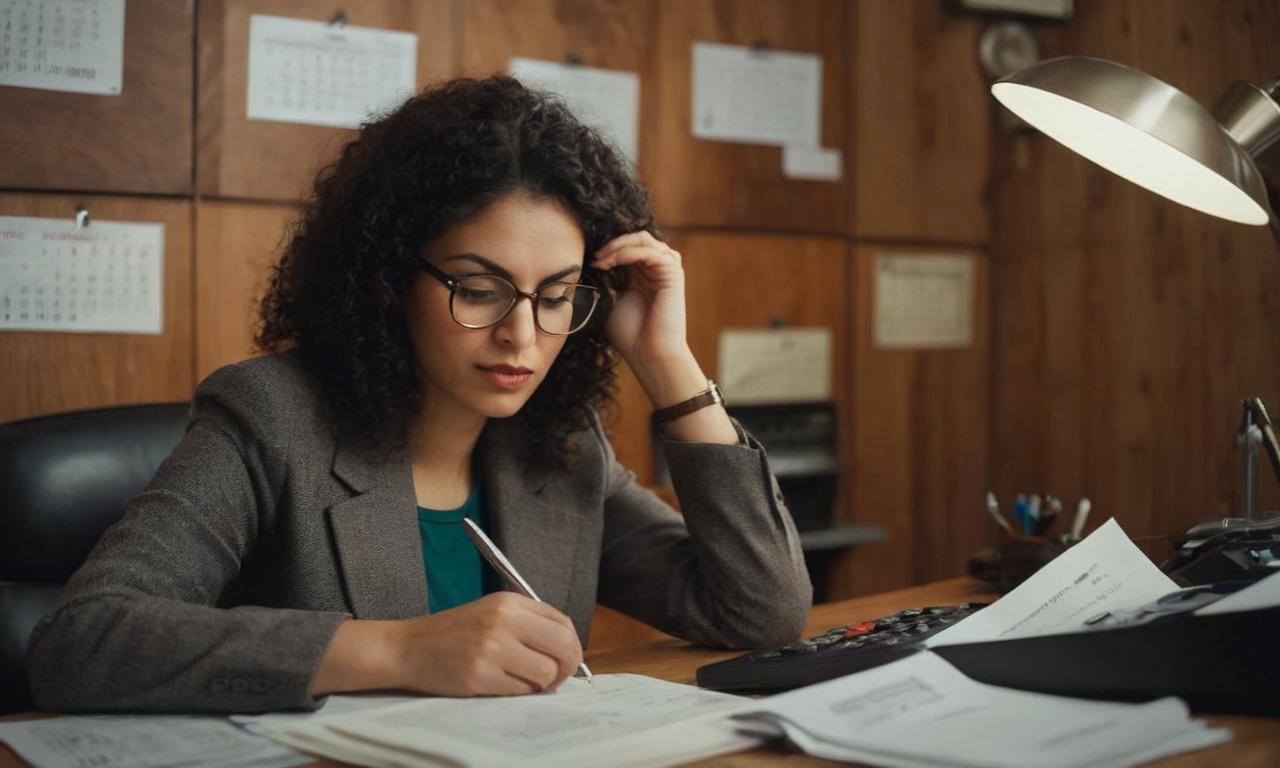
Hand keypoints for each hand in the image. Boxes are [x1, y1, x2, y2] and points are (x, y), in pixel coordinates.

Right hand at [313, 592, 582, 696]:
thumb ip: (528, 622)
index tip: (565, 658)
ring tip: (524, 680)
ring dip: (541, 683)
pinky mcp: (480, 676)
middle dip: (566, 668)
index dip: (571, 646)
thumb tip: (566, 648)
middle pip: (562, 647)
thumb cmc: (455, 632)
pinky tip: (504, 683)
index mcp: (510, 602)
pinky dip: (520, 692)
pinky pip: (521, 691)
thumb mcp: (492, 611)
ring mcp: (492, 649)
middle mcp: (503, 621)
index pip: (563, 623)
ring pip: (545, 673)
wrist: (410, 648)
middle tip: (555, 677)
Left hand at [592, 231, 690, 373]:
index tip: (588, 261)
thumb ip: (607, 281)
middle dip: (611, 244)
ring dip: (618, 245)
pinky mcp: (673, 273)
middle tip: (594, 257)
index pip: (627, 246)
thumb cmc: (630, 336)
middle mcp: (656, 269)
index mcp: (643, 275)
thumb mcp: (611, 302)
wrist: (649, 355)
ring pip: (643, 238)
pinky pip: (650, 251)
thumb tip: (593, 262)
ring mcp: (666, 269)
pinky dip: (628, 252)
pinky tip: (612, 262)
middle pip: (635, 237)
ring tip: (601, 259)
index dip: (607, 248)